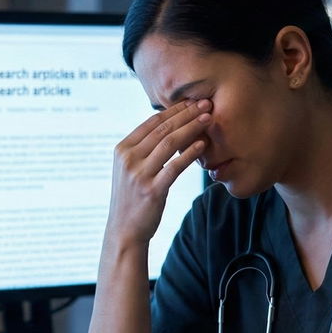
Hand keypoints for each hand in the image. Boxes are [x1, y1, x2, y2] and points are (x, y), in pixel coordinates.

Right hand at [106, 99, 209, 246]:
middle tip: (205, 104)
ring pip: (169, 143)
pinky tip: (202, 145)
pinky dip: (190, 153)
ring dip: (192, 128)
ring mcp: (139, 174)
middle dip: (186, 114)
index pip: (151, 122)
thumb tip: (167, 128)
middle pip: (162, 129)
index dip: (174, 109)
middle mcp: (128, 159)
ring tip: (208, 119)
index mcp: (122, 150)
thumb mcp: (130, 170)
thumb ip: (143, 150)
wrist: (124, 231)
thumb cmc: (131, 199)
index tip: (192, 101)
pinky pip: (174, 166)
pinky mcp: (152, 190)